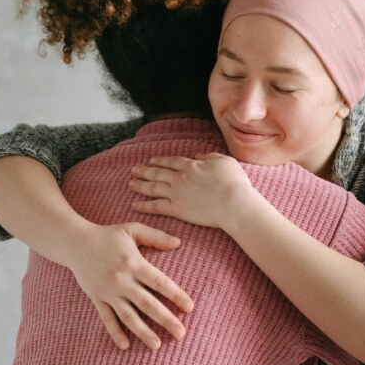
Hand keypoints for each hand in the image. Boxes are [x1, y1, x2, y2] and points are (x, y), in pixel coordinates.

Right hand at [60, 222, 194, 350]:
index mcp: (134, 263)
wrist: (74, 243)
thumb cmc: (107, 235)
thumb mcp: (132, 229)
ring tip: (157, 345)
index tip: (190, 308)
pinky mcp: (97, 299)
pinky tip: (125, 346)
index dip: (176, 295)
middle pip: (148, 304)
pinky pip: (107, 319)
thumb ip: (156, 237)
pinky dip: (115, 332)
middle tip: (181, 334)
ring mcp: (108, 292)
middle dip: (166, 320)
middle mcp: (122, 280)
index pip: (160, 283)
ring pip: (128, 316)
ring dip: (143, 332)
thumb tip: (179, 243)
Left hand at [129, 153, 259, 230]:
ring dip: (140, 185)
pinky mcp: (176, 209)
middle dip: (144, 171)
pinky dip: (144, 205)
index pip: (171, 161)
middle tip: (134, 170)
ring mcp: (176, 193)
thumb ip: (210, 156)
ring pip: (152, 188)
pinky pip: (155, 206)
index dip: (160, 161)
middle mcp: (180, 178)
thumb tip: (198, 155)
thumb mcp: (225, 161)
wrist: (233, 203)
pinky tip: (135, 204)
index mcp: (192, 165)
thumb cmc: (234, 182)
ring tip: (130, 184)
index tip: (151, 160)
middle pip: (158, 173)